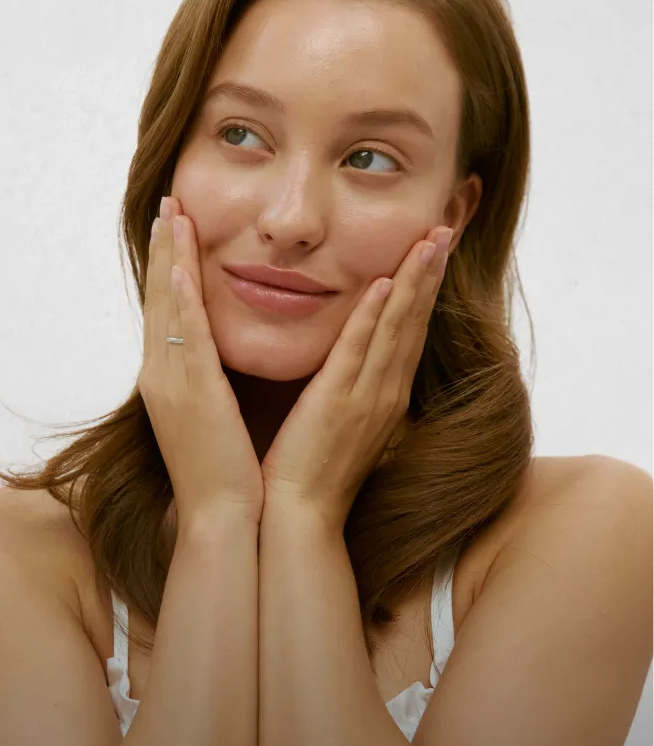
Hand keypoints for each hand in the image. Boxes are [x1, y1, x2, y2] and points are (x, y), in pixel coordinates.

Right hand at [139, 195, 264, 530]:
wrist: (224, 516)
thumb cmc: (227, 468)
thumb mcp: (214, 412)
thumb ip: (212, 377)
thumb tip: (223, 350)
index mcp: (170, 378)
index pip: (167, 309)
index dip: (169, 265)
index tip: (176, 226)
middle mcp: (162, 374)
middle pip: (159, 298)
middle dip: (164, 249)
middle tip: (169, 203)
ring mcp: (172, 384)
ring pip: (168, 308)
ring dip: (171, 259)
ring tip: (174, 215)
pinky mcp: (193, 395)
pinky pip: (185, 339)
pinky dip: (181, 302)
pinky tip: (183, 269)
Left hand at [259, 227, 452, 531]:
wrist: (299, 517)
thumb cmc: (313, 472)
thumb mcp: (341, 423)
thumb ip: (350, 390)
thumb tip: (351, 366)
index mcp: (385, 396)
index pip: (409, 332)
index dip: (424, 290)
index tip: (432, 251)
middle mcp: (386, 393)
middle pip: (414, 322)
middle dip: (431, 273)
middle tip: (446, 228)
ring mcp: (368, 398)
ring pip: (397, 329)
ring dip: (415, 282)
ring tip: (430, 240)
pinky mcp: (339, 403)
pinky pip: (360, 351)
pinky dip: (374, 316)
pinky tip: (386, 283)